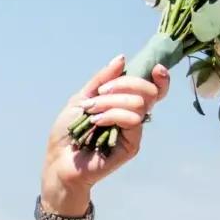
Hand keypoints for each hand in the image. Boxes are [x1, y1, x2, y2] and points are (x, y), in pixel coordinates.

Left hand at [40, 56, 170, 214]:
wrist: (58, 160)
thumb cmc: (68, 132)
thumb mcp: (81, 98)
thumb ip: (101, 80)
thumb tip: (122, 59)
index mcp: (125, 104)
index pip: (154, 89)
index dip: (161, 78)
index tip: (156, 69)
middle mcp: (133, 117)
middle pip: (149, 91)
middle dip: (124, 85)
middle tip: (100, 94)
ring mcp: (133, 132)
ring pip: (139, 104)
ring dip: (111, 102)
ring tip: (91, 112)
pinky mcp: (131, 146)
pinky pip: (132, 120)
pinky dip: (112, 115)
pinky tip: (96, 122)